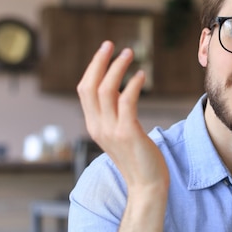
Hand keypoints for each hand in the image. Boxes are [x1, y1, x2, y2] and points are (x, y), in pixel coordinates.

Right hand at [77, 41, 168, 192]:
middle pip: (89, 86)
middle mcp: (97, 127)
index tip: (105, 52)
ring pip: (106, 90)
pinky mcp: (127, 133)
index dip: (93, 69)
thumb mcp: (120, 137)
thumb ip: (115, 119)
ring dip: (117, 68)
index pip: (85, 90)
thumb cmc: (139, 161)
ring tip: (130, 53)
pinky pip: (126, 101)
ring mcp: (111, 131)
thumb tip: (121, 98)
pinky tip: (142, 76)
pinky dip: (133, 85)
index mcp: (94, 126)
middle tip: (111, 44)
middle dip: (99, 62)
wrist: (147, 187)